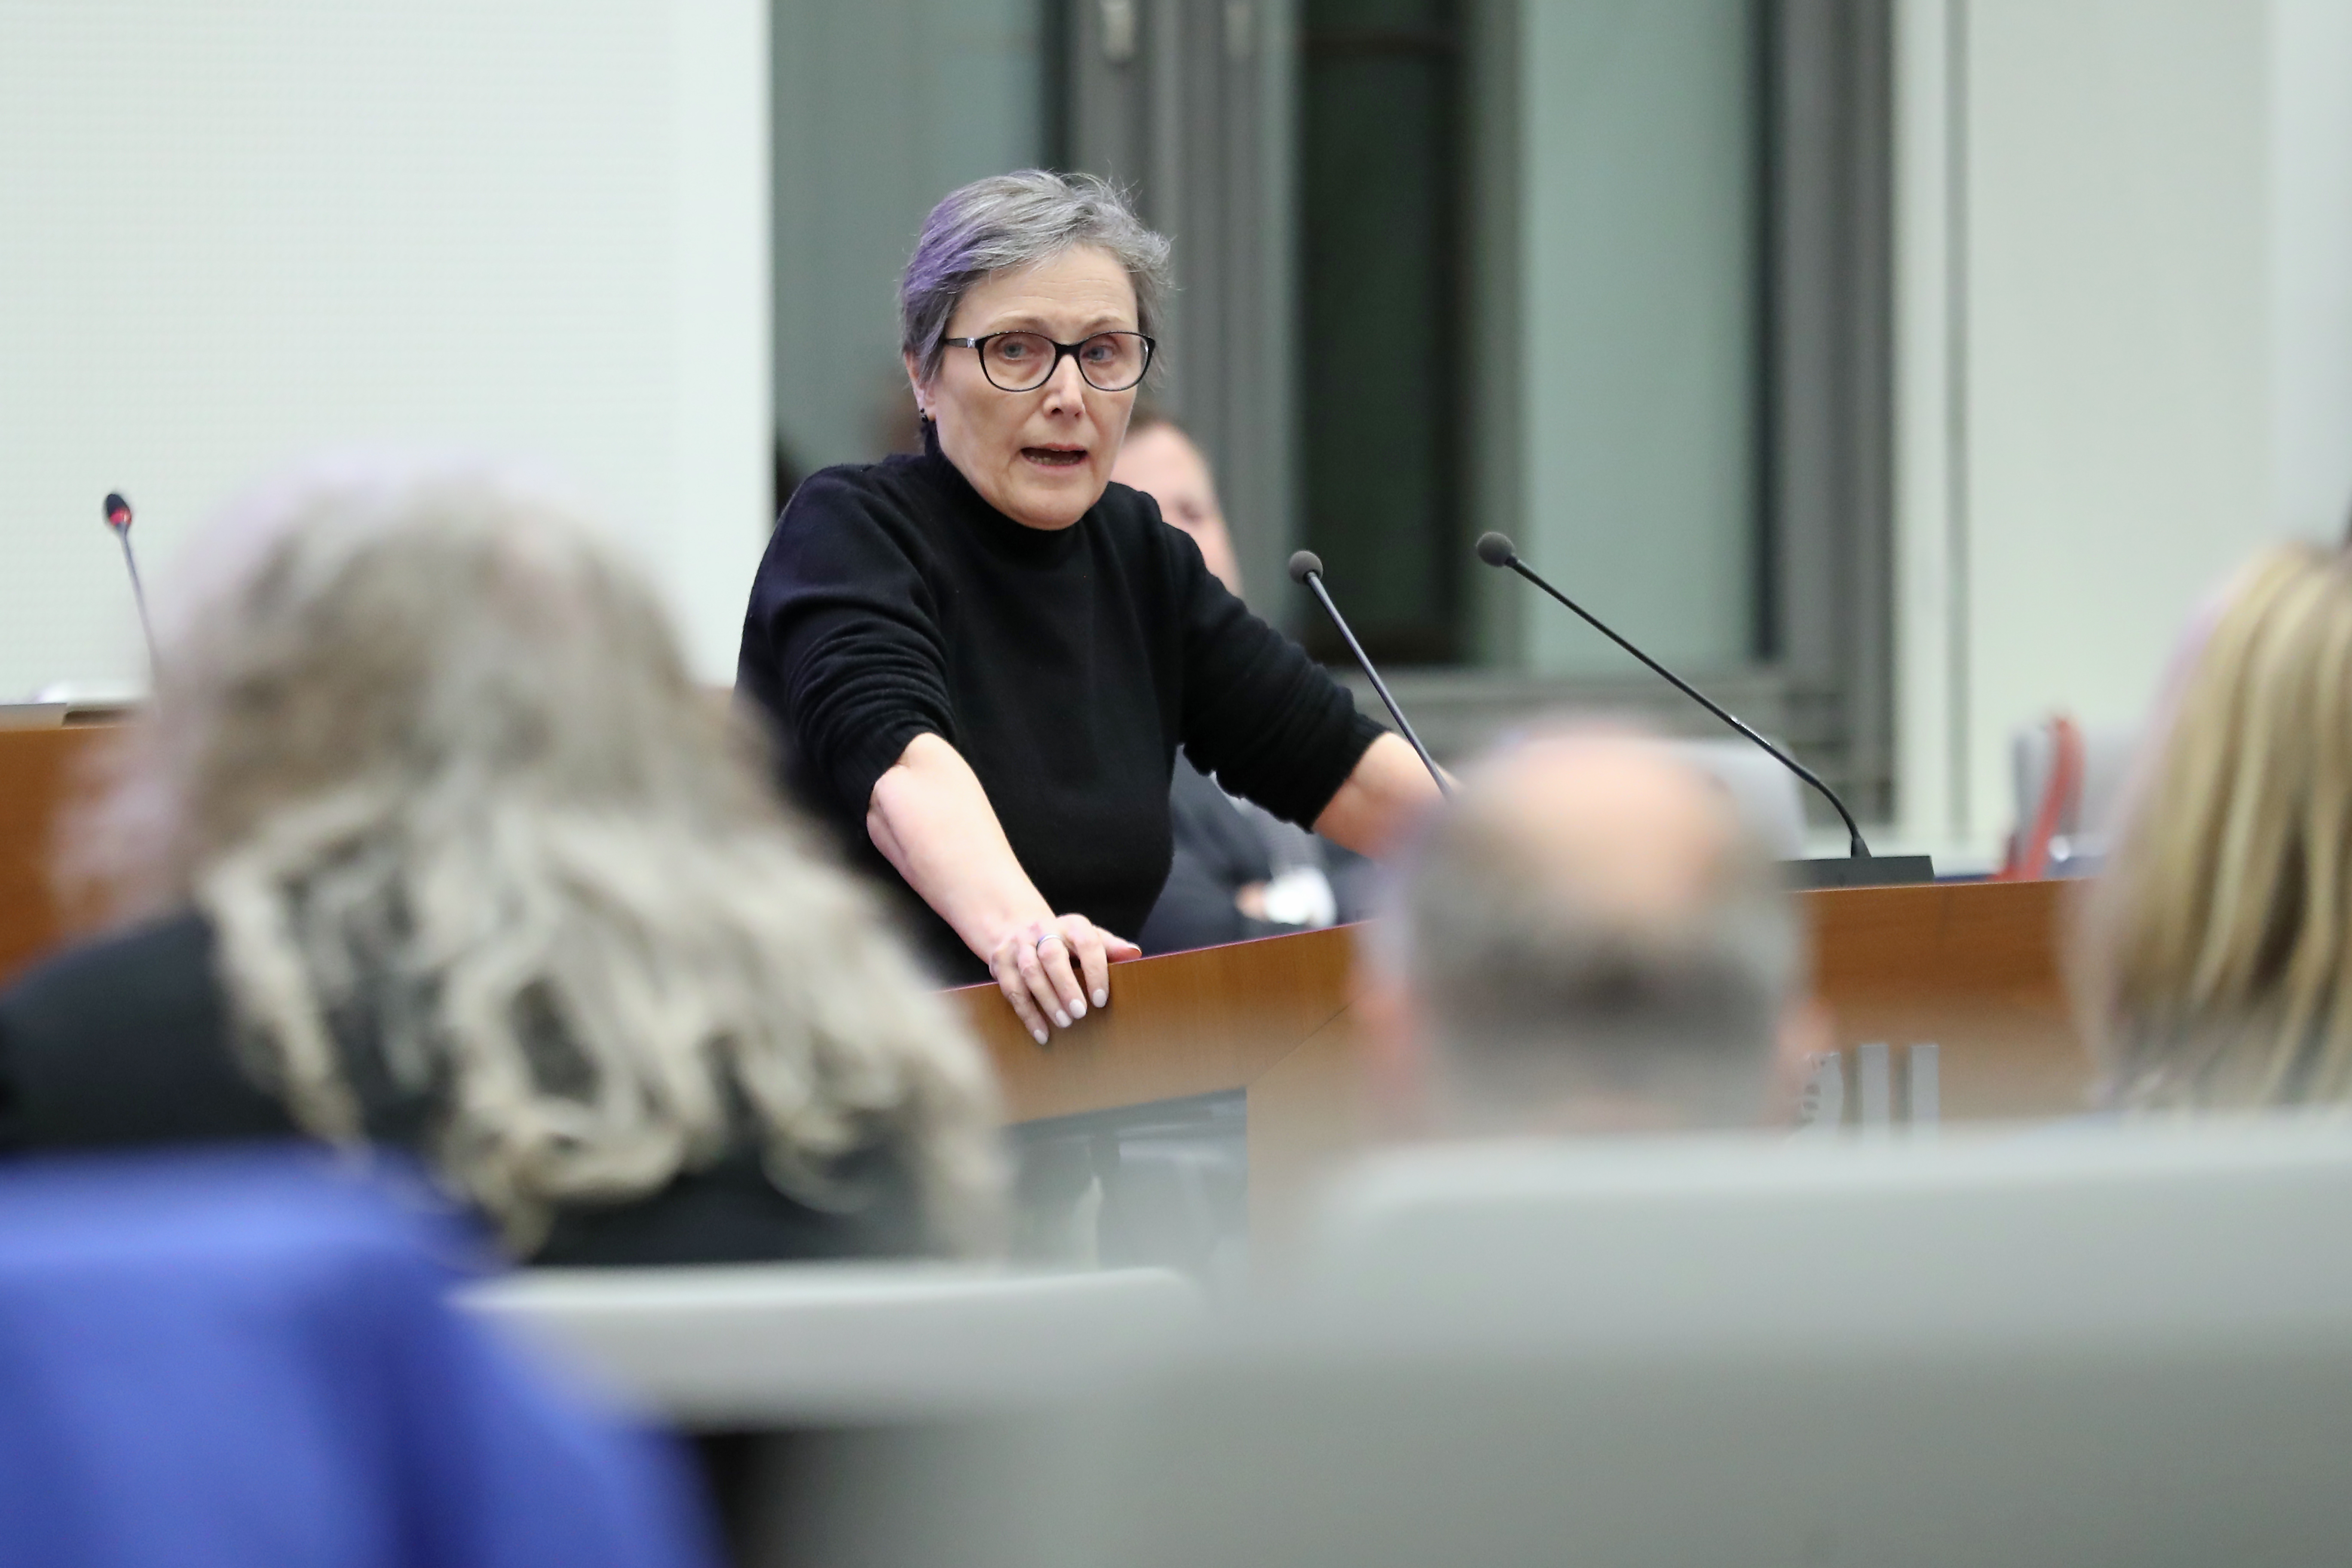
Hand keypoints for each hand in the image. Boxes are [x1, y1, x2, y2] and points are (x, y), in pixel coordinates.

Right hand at [987, 914, 1141, 1045]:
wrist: (1018, 929)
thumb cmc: (1064, 942)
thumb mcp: (1087, 938)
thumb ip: (1110, 947)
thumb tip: (1134, 954)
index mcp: (1071, 925)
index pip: (1086, 943)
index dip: (1095, 970)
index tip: (1100, 999)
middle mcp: (1042, 930)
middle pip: (1052, 956)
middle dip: (1066, 986)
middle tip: (1080, 1013)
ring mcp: (1018, 944)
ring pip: (1030, 972)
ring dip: (1047, 1000)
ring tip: (1064, 1023)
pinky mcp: (1000, 960)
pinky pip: (1011, 989)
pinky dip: (1027, 1014)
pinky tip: (1041, 1032)